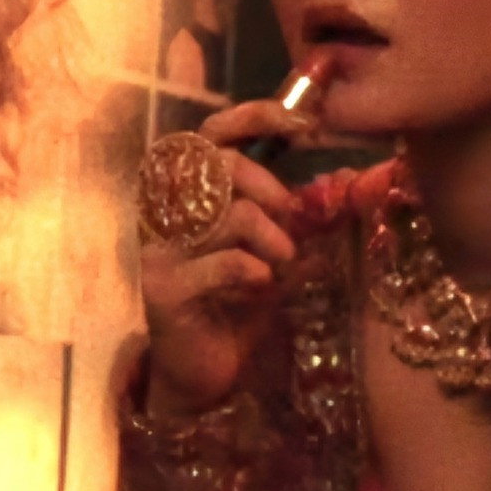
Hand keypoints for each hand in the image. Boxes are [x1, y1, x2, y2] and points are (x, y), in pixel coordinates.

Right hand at [138, 98, 313, 417]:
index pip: (212, 133)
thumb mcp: (269, 251)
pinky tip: (261, 286)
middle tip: (292, 217)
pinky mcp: (162, 290)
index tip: (304, 124)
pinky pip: (220, 263)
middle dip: (270, 186)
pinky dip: (253, 272)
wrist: (204, 373)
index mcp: (187, 193)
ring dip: (271, 238)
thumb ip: (286, 215)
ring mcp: (158, 250)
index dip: (255, 116)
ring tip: (282, 262)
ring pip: (226, 215)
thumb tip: (332, 182)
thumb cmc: (236, 305)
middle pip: (220, 164)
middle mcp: (164, 212)